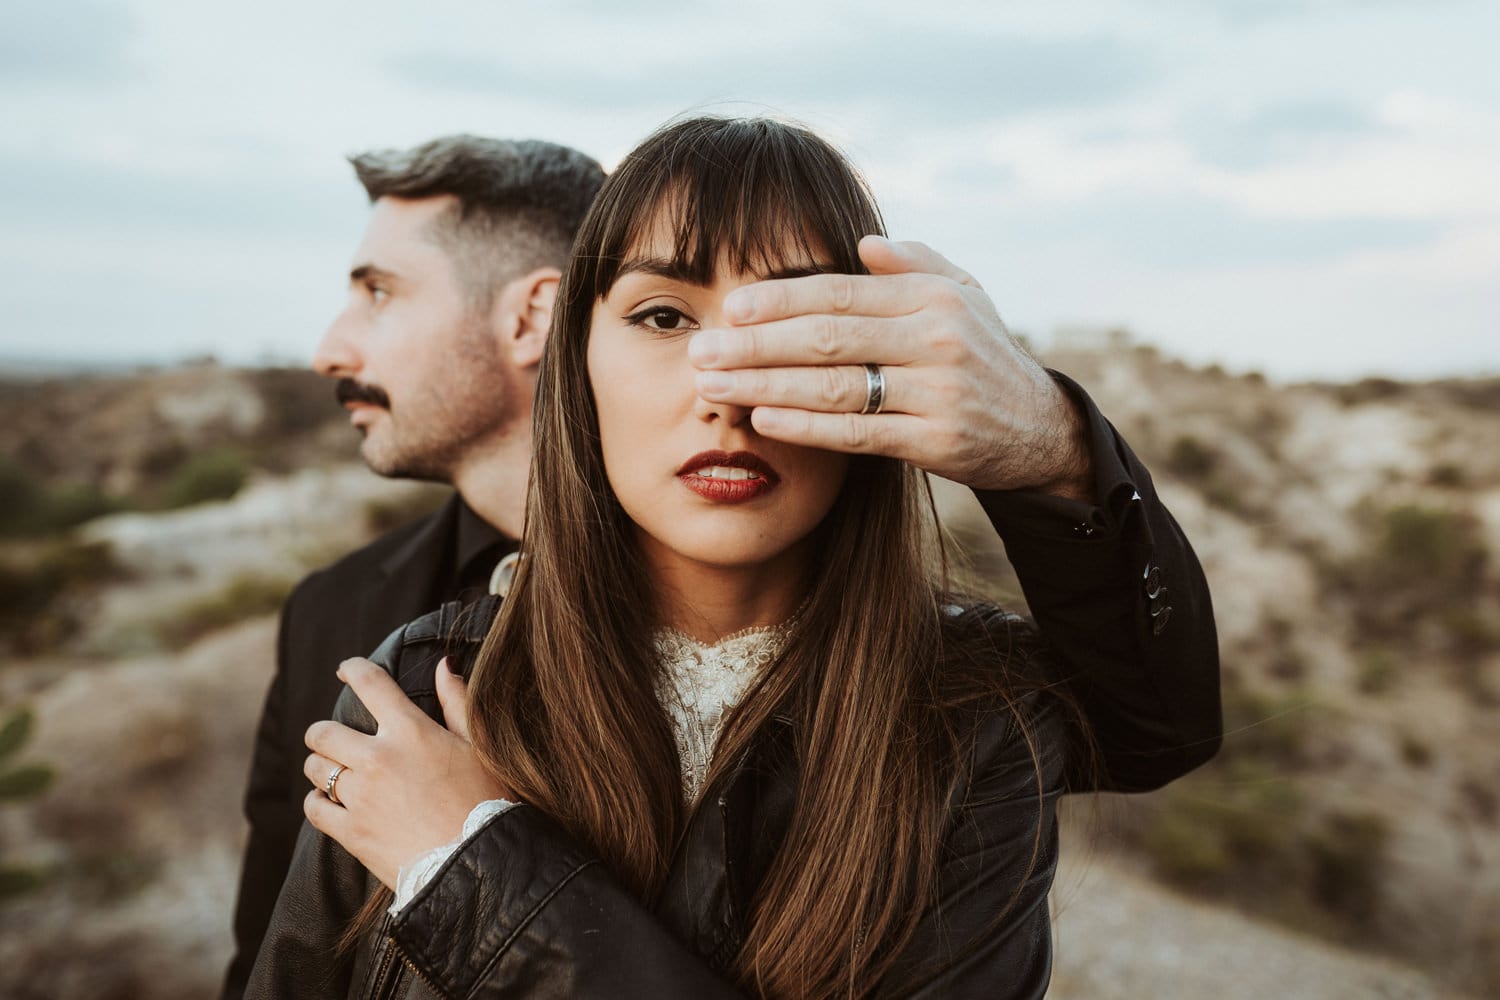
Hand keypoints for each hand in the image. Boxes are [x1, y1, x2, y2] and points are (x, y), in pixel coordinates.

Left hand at [302, 657, 509, 888]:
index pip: (370, 684)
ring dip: (322, 765)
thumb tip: (442, 666)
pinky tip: (329, 802)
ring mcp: (361, 797)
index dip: (353, 669)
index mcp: (410, 731)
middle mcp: (377, 759)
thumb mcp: (479, 745)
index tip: (346, 670)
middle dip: (323, 731)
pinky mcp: (351, 832)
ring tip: (335, 771)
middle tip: (333, 737)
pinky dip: (318, 802)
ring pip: (316, 768)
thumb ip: (457, 702)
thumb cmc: (487, 800)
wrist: (478, 863)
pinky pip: (315, 808)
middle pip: (323, 732)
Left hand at [690, 236, 1092, 498]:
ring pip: (835, 388)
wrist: (1041, 427)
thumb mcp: (965, 294)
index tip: (729, 306)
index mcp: (933, 296)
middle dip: (756, 345)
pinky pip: (858, 434)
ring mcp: (938, 393)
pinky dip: (807, 428)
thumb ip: (913, 263)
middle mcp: (937, 339)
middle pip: (827, 338)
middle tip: (702, 351)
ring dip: (766, 387)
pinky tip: (763, 421)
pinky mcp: (937, 442)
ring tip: (714, 388)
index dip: (780, 298)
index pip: (840, 292)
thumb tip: (861, 240)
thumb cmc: (982, 353)